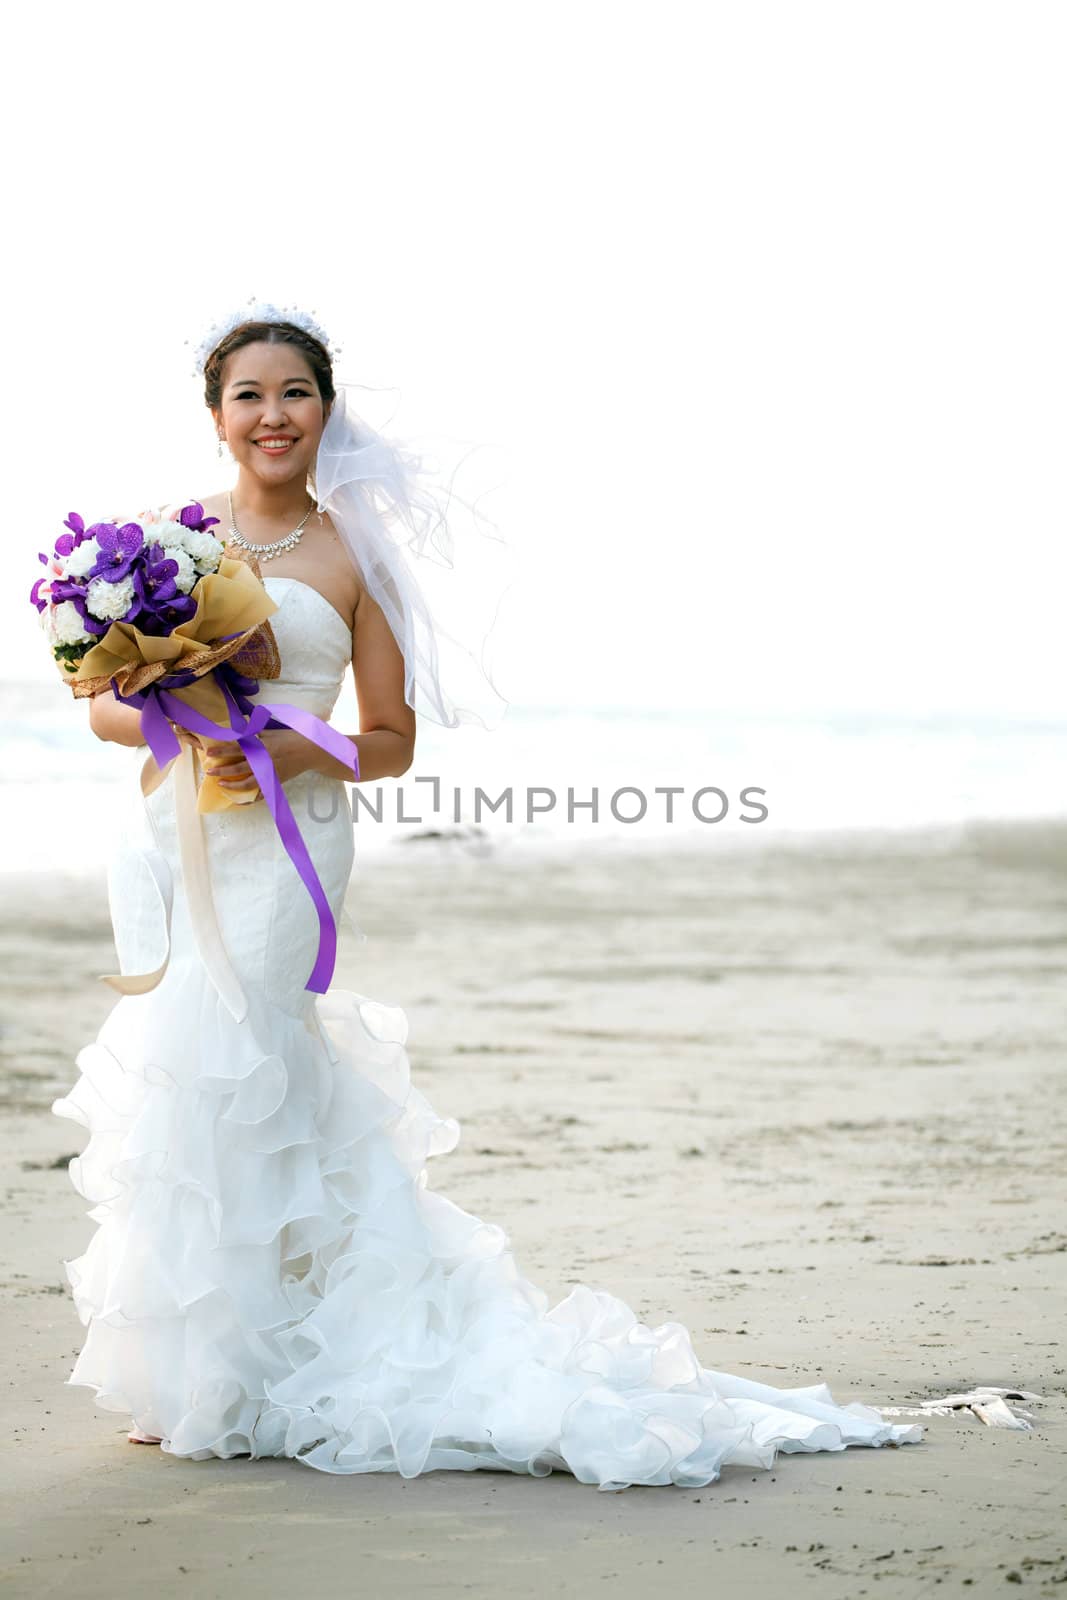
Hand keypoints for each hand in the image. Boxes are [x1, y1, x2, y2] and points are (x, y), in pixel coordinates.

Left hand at [197, 727, 313, 796]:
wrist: (309, 750)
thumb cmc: (289, 738)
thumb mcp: (269, 731)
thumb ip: (253, 734)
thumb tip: (237, 732)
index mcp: (260, 747)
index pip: (236, 749)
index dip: (221, 751)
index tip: (208, 753)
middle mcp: (263, 762)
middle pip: (238, 768)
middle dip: (222, 770)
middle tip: (209, 772)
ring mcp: (269, 774)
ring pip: (247, 784)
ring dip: (232, 785)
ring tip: (221, 784)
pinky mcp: (275, 782)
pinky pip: (261, 794)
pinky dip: (250, 799)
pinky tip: (240, 800)